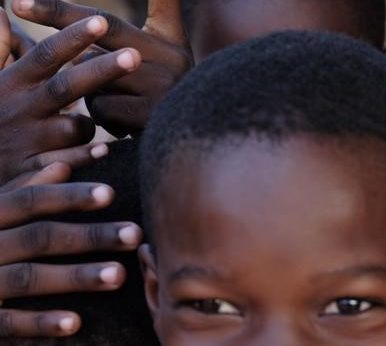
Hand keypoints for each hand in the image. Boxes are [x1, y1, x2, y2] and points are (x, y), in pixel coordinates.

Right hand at [0, 10, 139, 183]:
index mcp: (11, 84)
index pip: (47, 55)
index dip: (73, 37)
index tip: (101, 20)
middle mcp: (21, 110)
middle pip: (67, 86)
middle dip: (101, 70)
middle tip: (134, 55)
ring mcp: (27, 141)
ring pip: (74, 128)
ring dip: (94, 122)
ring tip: (112, 122)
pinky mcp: (30, 171)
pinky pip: (64, 162)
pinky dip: (83, 156)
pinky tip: (105, 151)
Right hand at [0, 162, 141, 336]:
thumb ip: (19, 192)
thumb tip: (62, 165)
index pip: (28, 201)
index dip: (67, 196)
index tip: (111, 192)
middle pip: (38, 237)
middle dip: (88, 235)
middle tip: (135, 233)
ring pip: (27, 277)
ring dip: (74, 276)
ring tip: (119, 275)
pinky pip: (7, 322)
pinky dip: (40, 322)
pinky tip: (76, 323)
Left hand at [15, 0, 190, 137]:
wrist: (204, 128)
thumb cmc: (175, 80)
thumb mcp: (171, 39)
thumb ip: (163, 4)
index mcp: (165, 42)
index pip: (104, 22)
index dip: (60, 10)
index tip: (17, 3)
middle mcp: (167, 62)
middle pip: (94, 50)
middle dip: (73, 47)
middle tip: (41, 29)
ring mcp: (160, 91)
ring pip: (95, 83)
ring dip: (96, 93)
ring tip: (123, 99)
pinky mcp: (151, 118)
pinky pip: (103, 111)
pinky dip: (107, 118)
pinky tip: (127, 123)